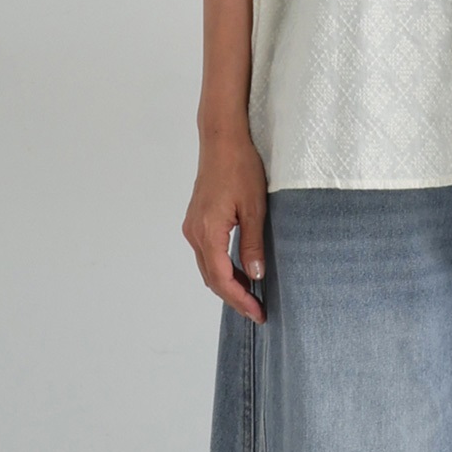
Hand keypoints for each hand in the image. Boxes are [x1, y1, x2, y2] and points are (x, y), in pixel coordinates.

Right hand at [181, 129, 267, 323]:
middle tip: (258, 312)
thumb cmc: (240, 167)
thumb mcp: (255, 209)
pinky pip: (208, 255)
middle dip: (234, 298)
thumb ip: (253, 245)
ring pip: (209, 269)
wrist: (222, 139)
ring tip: (252, 297)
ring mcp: (193, 227)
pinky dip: (223, 269)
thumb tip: (255, 276)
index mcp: (208, 231)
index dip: (240, 300)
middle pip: (212, 279)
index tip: (258, 312)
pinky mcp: (197, 222)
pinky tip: (241, 273)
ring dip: (228, 285)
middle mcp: (195, 232)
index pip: (222, 279)